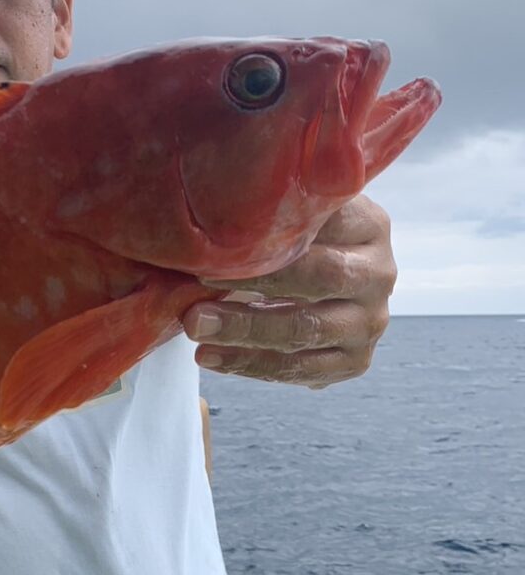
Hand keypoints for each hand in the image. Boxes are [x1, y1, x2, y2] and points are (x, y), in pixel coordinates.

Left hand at [182, 197, 396, 388]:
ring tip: (196, 326)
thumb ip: (266, 208)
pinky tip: (213, 357)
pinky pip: (301, 369)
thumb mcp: (287, 214)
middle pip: (320, 277)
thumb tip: (206, 206)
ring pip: (307, 329)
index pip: (324, 223)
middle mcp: (378, 273)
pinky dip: (252, 364)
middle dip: (256, 283)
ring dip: (245, 331)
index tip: (216, 243)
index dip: (269, 233)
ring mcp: (370, 321)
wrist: (311, 287)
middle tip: (200, 289)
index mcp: (369, 224)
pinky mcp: (354, 360)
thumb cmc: (287, 242)